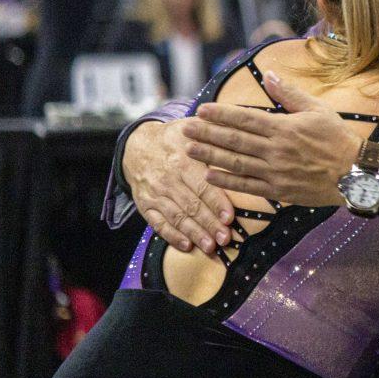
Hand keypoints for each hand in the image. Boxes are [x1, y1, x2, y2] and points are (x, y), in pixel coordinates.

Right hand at [122, 119, 235, 252]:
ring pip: (177, 217)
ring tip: (211, 247)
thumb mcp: (192, 129)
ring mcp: (155, 193)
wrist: (137, 145)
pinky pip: (158, 223)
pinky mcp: (145, 204)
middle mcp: (167, 179)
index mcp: (183, 161)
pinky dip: (172, 236)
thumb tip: (240, 133)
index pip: (203, 186)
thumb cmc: (175, 138)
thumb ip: (215, 134)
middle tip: (226, 238)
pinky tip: (186, 246)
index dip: (217, 203)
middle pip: (191, 205)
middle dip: (210, 224)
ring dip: (195, 234)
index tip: (230, 218)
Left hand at [183, 72, 359, 206]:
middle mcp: (275, 150)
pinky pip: (247, 186)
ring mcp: (275, 172)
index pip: (245, 119)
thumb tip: (270, 76)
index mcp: (284, 127)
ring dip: (210, 156)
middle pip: (234, 140)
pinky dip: (227, 182)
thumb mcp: (318, 109)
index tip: (202, 110)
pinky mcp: (279, 191)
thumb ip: (290, 94)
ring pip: (236, 163)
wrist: (355, 173)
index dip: (220, 115)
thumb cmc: (338, 139)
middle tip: (186, 129)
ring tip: (190, 151)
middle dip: (207, 134)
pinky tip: (210, 176)